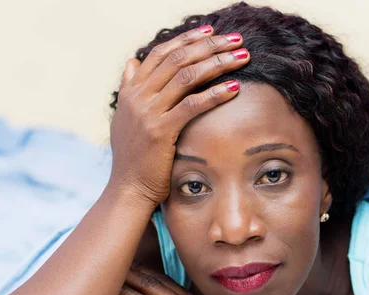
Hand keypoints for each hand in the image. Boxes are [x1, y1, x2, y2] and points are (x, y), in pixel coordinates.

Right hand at [108, 26, 249, 207]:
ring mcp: (148, 113)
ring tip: (242, 57)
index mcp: (132, 91)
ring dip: (218, 63)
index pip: (161, 53)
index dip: (187, 39)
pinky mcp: (160, 131)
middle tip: (235, 39)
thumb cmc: (134, 158)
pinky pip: (192, 105)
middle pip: (178, 59)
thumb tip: (133, 62)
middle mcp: (138, 97)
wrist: (128, 190)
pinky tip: (234, 88)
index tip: (210, 31)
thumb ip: (130, 88)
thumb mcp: (126, 119)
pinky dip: (215, 94)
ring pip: (186, 76)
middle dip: (210, 45)